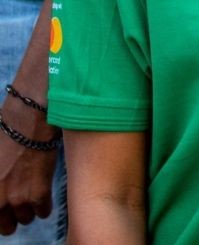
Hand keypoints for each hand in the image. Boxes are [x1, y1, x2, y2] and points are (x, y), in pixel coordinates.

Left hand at [0, 98, 56, 234]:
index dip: (1, 215)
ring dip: (30, 211)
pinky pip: (43, 211)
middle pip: (6, 226)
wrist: (27, 121)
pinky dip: (45, 207)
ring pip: (26, 219)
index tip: (5, 211)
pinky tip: (45, 197)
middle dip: (12, 219)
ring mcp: (16, 199)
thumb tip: (3, 186)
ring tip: (33, 198)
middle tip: (18, 208)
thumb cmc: (4, 134)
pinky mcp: (38, 194)